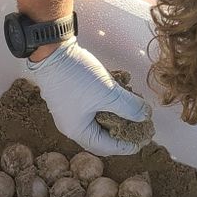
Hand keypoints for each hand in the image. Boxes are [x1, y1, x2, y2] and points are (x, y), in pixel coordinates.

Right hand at [28, 38, 150, 155]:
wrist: (51, 50)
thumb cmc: (76, 76)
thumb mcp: (108, 93)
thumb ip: (129, 107)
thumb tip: (145, 116)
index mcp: (78, 130)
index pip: (107, 147)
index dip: (128, 145)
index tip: (144, 137)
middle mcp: (72, 124)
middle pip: (102, 136)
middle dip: (123, 130)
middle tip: (140, 124)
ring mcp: (70, 110)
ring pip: (99, 119)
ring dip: (117, 114)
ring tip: (133, 106)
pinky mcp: (72, 96)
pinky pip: (93, 106)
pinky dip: (108, 102)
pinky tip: (120, 91)